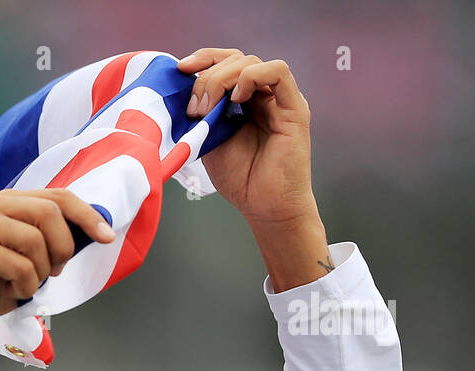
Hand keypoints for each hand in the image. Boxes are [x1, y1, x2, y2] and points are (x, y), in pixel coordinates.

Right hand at [0, 189, 113, 348]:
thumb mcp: (25, 259)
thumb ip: (48, 241)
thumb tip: (91, 233)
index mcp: (6, 202)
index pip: (57, 196)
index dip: (87, 216)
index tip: (106, 236)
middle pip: (50, 213)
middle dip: (62, 248)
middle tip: (53, 273)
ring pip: (35, 241)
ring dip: (39, 273)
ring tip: (23, 285)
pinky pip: (19, 266)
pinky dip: (23, 286)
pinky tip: (10, 292)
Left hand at [178, 48, 333, 290]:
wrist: (264, 207)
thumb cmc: (240, 179)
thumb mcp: (209, 140)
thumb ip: (201, 115)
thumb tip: (181, 92)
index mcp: (242, 100)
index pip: (224, 62)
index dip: (202, 59)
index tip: (180, 71)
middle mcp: (262, 95)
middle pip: (235, 58)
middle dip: (207, 76)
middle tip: (194, 107)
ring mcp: (279, 100)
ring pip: (252, 62)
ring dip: (223, 78)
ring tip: (209, 108)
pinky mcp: (294, 108)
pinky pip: (278, 72)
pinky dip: (252, 76)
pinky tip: (238, 98)